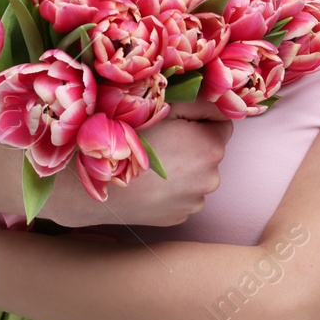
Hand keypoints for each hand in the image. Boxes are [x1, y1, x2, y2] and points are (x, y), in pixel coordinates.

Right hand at [57, 99, 235, 227]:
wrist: (96, 183)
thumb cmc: (129, 138)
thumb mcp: (165, 105)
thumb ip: (200, 101)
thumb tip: (220, 102)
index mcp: (211, 148)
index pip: (223, 124)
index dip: (201, 118)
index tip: (178, 120)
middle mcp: (211, 179)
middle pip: (210, 151)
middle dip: (193, 143)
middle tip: (161, 140)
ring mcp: (194, 202)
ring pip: (196, 175)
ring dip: (183, 168)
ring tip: (152, 163)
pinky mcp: (178, 218)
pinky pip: (182, 195)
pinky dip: (172, 188)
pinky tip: (149, 183)